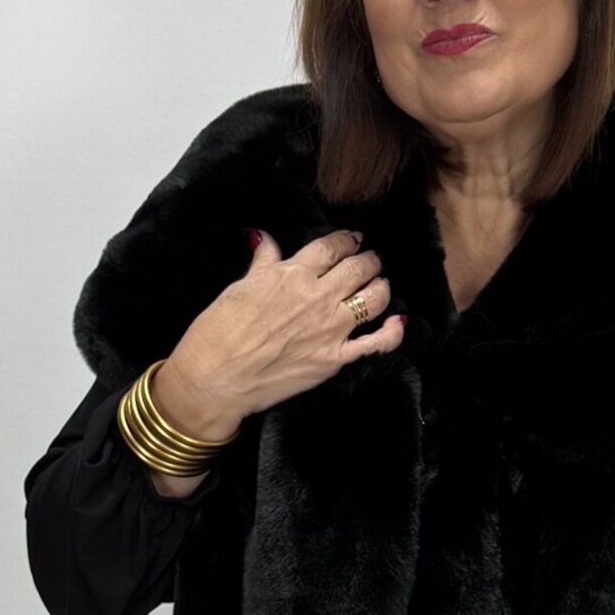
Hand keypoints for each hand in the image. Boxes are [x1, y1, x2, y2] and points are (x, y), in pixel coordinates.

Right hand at [152, 227, 404, 446]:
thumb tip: (263, 237)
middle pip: (358, 269)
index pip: (332, 248)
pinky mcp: (334, 359)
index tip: (353, 240)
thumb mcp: (239, 286)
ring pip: (373, 298)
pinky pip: (376, 344)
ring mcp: (330, 329)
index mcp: (292, 274)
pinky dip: (393, 332)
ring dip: (381, 287)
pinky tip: (398, 323)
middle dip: (369, 260)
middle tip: (371, 260)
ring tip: (380, 284)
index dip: (347, 241)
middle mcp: (317, 297)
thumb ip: (263, 262)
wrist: (215, 377)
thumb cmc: (218, 331)